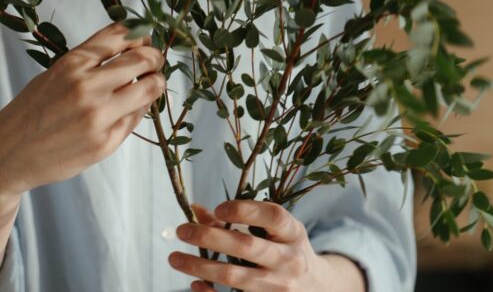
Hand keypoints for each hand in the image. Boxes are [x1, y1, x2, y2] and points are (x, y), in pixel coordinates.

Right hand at [0, 22, 165, 195]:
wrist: (7, 154)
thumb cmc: (31, 112)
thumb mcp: (54, 74)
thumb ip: (89, 63)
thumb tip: (133, 49)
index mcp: (72, 63)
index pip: (121, 35)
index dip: (140, 34)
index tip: (145, 41)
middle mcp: (86, 86)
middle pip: (142, 60)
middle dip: (155, 58)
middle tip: (155, 63)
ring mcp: (98, 116)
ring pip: (149, 89)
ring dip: (156, 83)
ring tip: (152, 84)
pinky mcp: (105, 143)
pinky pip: (136, 118)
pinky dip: (140, 109)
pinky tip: (132, 107)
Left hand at [168, 201, 365, 291]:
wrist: (318, 289)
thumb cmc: (286, 252)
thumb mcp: (274, 232)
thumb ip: (237, 220)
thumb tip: (195, 210)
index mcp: (293, 233)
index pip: (273, 217)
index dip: (245, 210)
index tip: (218, 207)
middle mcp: (289, 259)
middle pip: (247, 246)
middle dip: (210, 237)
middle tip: (181, 230)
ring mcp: (279, 286)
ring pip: (234, 277)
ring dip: (200, 267)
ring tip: (174, 258)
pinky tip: (194, 284)